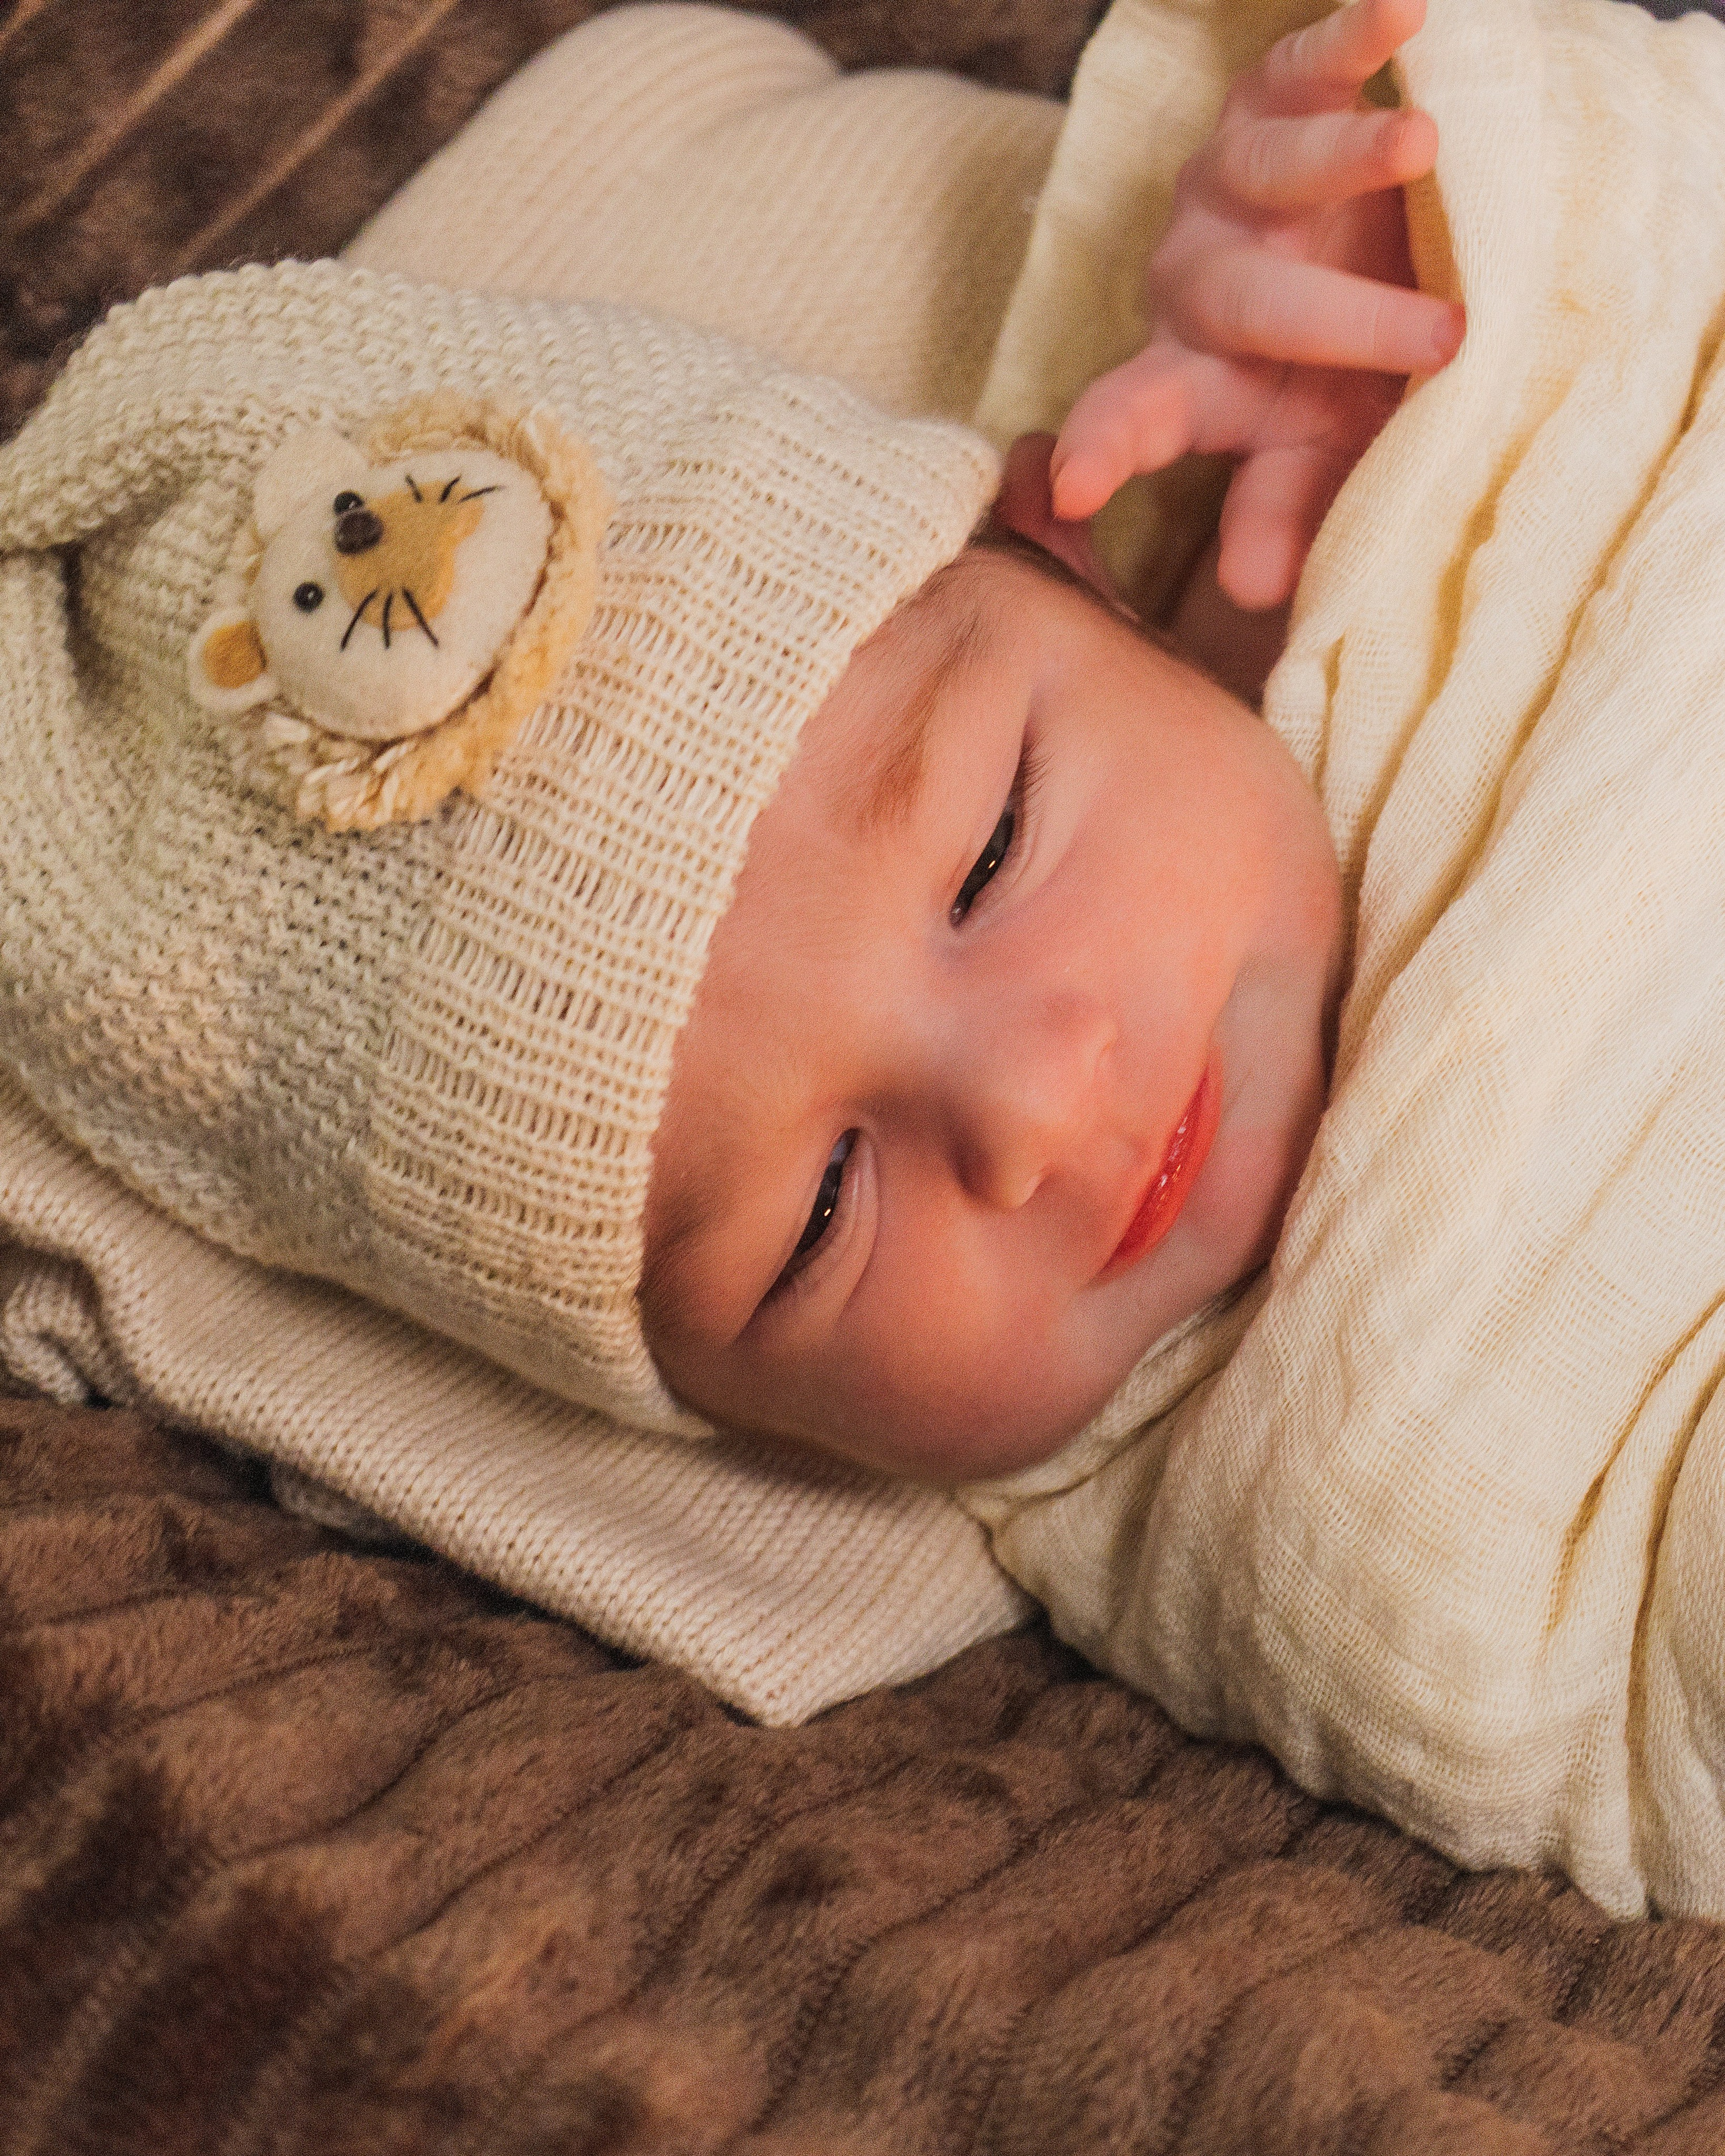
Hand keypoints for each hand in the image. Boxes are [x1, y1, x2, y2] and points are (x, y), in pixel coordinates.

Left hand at [1051, 0, 1462, 610]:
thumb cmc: (1343, 375)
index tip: (1074, 489)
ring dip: (1348, 160)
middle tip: (1441, 343)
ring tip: (1422, 148)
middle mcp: (1193, 279)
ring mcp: (1230, 180)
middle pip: (1246, 305)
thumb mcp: (1322, 449)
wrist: (1384, 249)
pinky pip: (1313, 61)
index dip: (1102, 451)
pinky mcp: (1277, 94)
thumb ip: (1287, 508)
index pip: (1129, 421)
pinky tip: (1406, 11)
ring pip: (1275, 171)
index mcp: (1189, 381)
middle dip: (1339, 324)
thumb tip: (1254, 594)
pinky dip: (1359, 32)